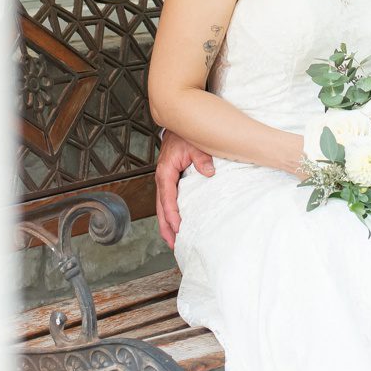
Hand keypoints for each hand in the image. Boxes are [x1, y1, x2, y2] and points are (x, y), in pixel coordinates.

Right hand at [153, 128, 214, 250]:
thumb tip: (209, 172)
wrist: (179, 125)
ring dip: (166, 225)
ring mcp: (165, 181)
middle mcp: (162, 179)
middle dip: (166, 227)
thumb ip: (201, 158)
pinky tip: (175, 224)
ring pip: (162, 208)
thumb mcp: (194, 144)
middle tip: (173, 244)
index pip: (167, 198)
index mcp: (165, 172)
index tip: (178, 228)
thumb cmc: (184, 135)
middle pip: (161, 209)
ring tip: (173, 241)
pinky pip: (167, 202)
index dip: (172, 215)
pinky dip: (169, 215)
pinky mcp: (170, 182)